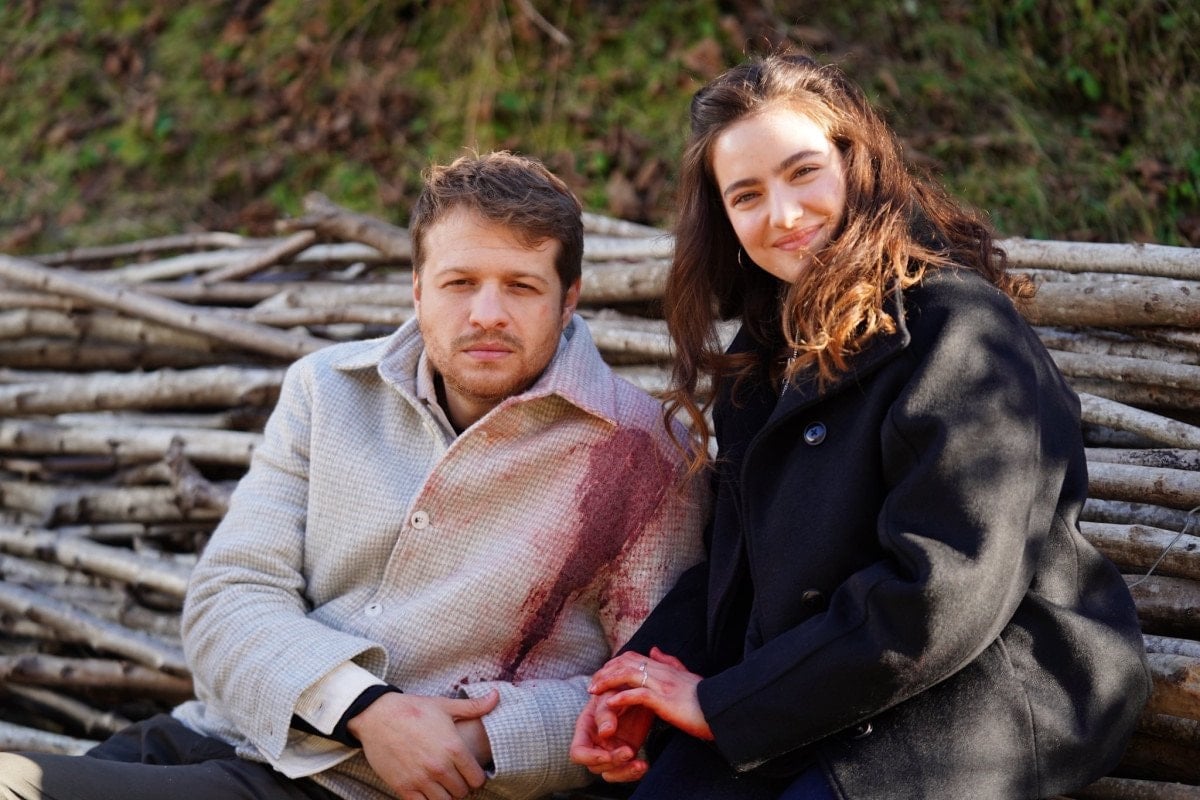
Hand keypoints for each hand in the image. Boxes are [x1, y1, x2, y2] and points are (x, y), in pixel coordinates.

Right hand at [348, 689, 498, 799]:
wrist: (377, 716)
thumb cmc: (413, 709)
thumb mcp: (445, 705)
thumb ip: (473, 706)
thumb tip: (497, 697)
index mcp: (453, 748)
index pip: (476, 779)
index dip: (477, 778)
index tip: (471, 773)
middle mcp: (439, 767)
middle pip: (461, 792)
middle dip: (461, 787)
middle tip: (456, 779)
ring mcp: (420, 779)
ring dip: (446, 796)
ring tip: (442, 785)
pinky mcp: (403, 787)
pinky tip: (427, 791)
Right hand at [569, 688, 653, 782]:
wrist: (636, 689)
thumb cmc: (617, 688)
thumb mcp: (609, 695)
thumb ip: (605, 712)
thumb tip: (604, 733)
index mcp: (585, 730)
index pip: (577, 753)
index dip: (589, 757)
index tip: (607, 755)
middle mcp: (595, 744)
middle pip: (596, 766)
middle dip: (613, 762)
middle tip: (629, 751)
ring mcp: (610, 750)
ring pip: (611, 773)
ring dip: (625, 772)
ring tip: (641, 765)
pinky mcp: (625, 753)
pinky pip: (626, 771)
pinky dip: (634, 772)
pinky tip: (644, 765)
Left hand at [588, 647, 712, 741]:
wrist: (724, 712)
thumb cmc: (706, 701)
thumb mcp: (687, 677)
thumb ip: (670, 662)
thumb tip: (654, 649)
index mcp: (666, 668)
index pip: (633, 657)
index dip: (614, 664)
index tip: (602, 675)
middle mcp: (663, 672)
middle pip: (626, 662)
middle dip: (606, 671)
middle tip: (592, 684)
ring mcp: (664, 685)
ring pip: (628, 675)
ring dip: (608, 682)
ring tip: (593, 691)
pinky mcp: (665, 701)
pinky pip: (639, 695)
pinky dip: (622, 697)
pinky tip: (609, 703)